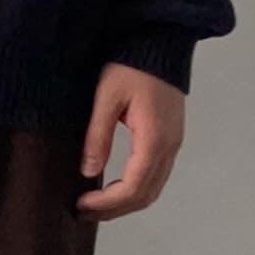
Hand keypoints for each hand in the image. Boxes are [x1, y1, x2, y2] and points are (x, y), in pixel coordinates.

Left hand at [76, 63, 185, 220]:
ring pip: (153, 189)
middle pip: (145, 195)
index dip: (107, 203)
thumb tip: (88, 171)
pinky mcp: (171, 138)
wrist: (160, 43)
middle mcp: (169, 147)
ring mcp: (173, 144)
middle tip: (83, 211)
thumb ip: (98, 135)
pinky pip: (156, 175)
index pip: (132, 188)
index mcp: (154, 139)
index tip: (81, 204)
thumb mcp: (107, 96)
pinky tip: (115, 187)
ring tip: (96, 205)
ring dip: (126, 203)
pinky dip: (136, 189)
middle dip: (114, 210)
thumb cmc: (131, 65)